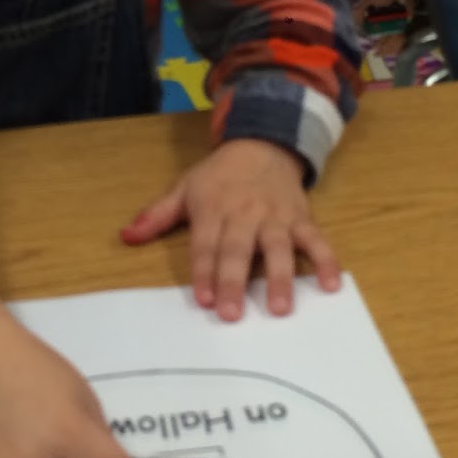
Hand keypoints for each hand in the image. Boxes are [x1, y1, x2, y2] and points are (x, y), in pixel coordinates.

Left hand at [120, 138, 340, 321]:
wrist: (263, 143)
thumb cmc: (220, 176)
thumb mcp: (184, 188)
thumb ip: (158, 216)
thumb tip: (126, 237)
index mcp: (213, 209)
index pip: (206, 245)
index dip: (203, 271)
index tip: (202, 299)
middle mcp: (245, 214)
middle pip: (238, 251)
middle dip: (235, 282)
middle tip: (232, 314)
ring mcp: (275, 217)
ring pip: (278, 248)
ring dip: (280, 278)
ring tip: (280, 309)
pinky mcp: (300, 218)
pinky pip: (315, 240)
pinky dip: (326, 261)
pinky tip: (331, 285)